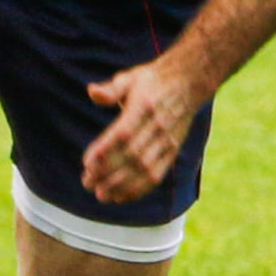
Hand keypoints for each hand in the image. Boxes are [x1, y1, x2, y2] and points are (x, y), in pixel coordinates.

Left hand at [80, 60, 201, 204]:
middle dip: (109, 173)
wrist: (189, 82)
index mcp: (143, 107)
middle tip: (87, 183)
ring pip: (145, 170)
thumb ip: (111, 89)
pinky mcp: (173, 151)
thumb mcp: (130, 78)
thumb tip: (92, 92)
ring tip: (101, 195)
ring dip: (122, 186)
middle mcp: (157, 126)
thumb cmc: (152, 81)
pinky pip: (157, 175)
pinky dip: (139, 189)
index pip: (123, 134)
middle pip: (132, 156)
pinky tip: (121, 197)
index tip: (87, 163)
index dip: (105, 151)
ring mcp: (167, 141)